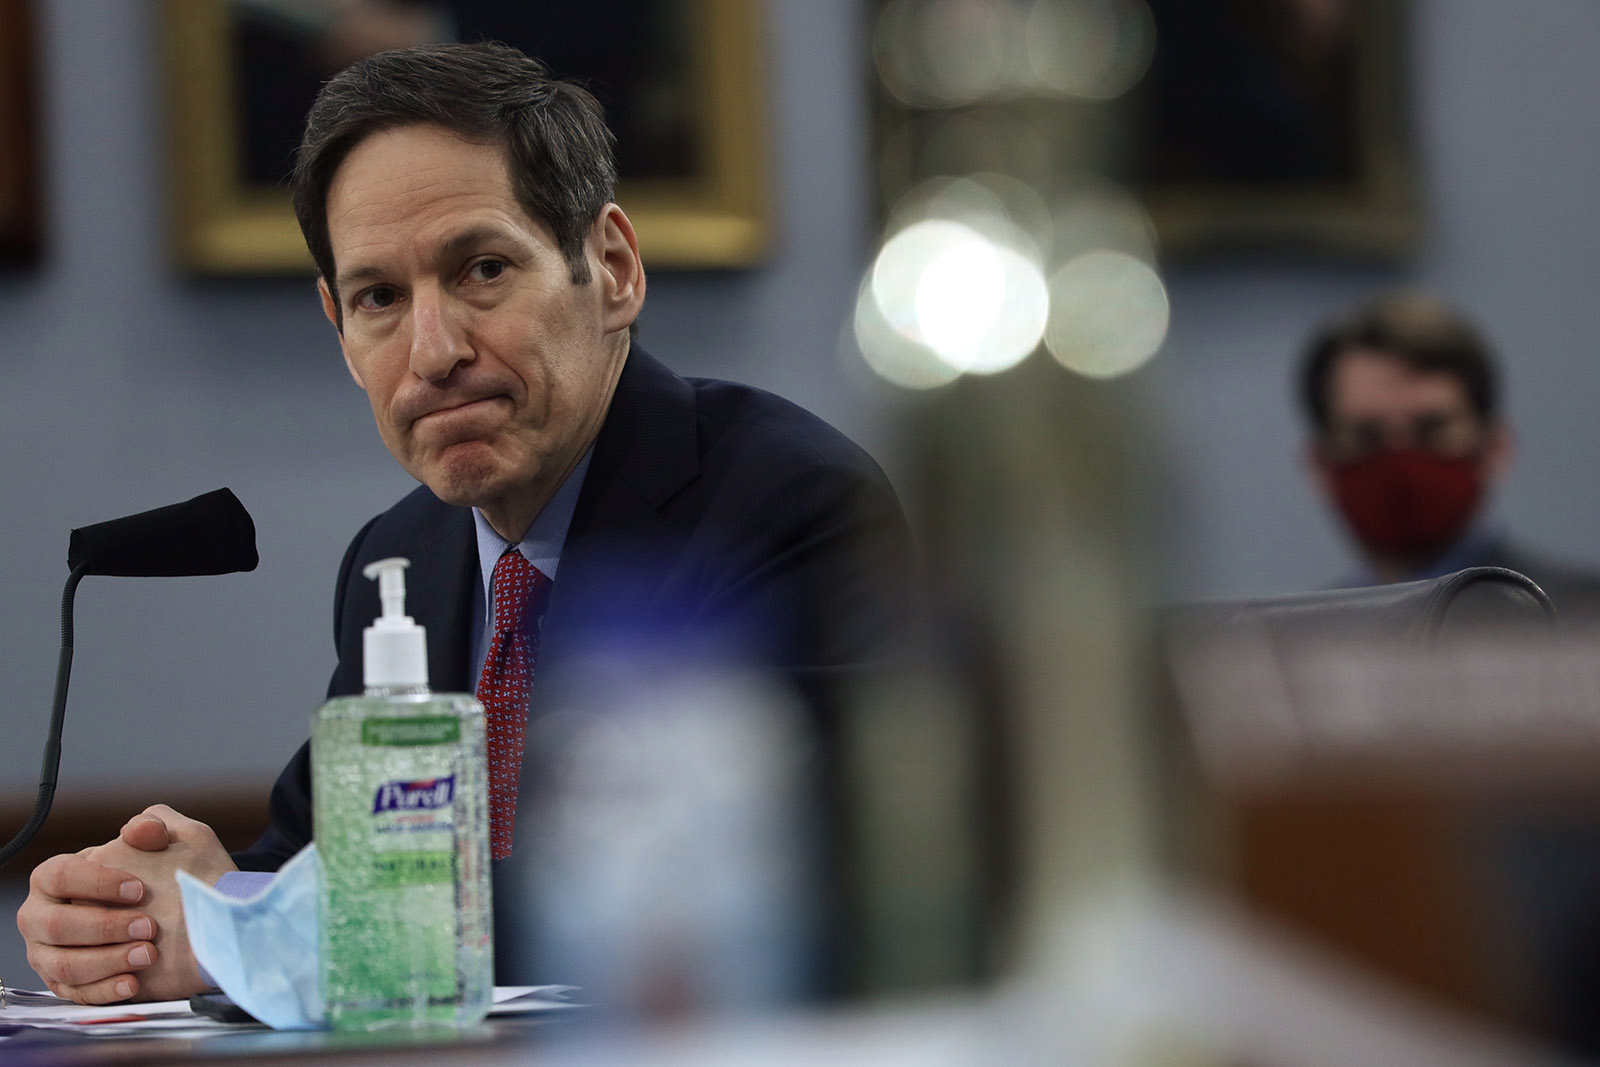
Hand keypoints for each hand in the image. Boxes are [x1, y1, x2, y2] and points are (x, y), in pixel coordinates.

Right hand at [17, 805, 237, 1002]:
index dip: (97, 883)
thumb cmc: (163, 876)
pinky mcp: (67, 985)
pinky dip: (105, 990)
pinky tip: (133, 983)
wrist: (180, 917)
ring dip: (107, 961)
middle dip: (104, 926)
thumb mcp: (169, 844)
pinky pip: (77, 994)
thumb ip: (151, 828)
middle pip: (57, 925)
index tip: (139, 889)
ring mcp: (49, 954)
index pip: (60, 875)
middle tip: (148, 926)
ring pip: (64, 965)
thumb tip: (142, 829)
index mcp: (54, 877)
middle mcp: (42, 917)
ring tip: (148, 954)